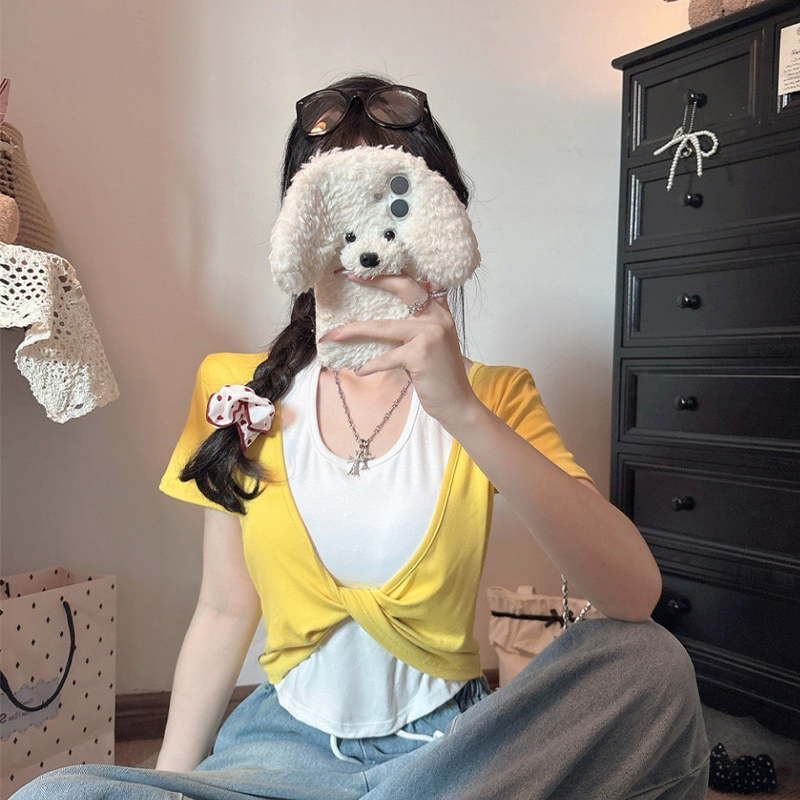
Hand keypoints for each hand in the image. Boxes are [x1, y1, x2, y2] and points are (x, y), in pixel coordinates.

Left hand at [317, 270, 476, 425]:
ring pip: (384, 327)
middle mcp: (438, 318)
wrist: (457, 403)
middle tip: (351, 276)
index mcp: (440, 312)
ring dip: (354, 330)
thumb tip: (380, 322)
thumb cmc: (439, 376)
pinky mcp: (420, 354)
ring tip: (333, 335)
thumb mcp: (432, 344)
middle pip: (403, 288)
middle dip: (375, 280)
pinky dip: (370, 366)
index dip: (392, 273)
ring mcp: (431, 334)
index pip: (417, 283)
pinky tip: (359, 370)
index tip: (368, 268)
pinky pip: (386, 357)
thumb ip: (416, 327)